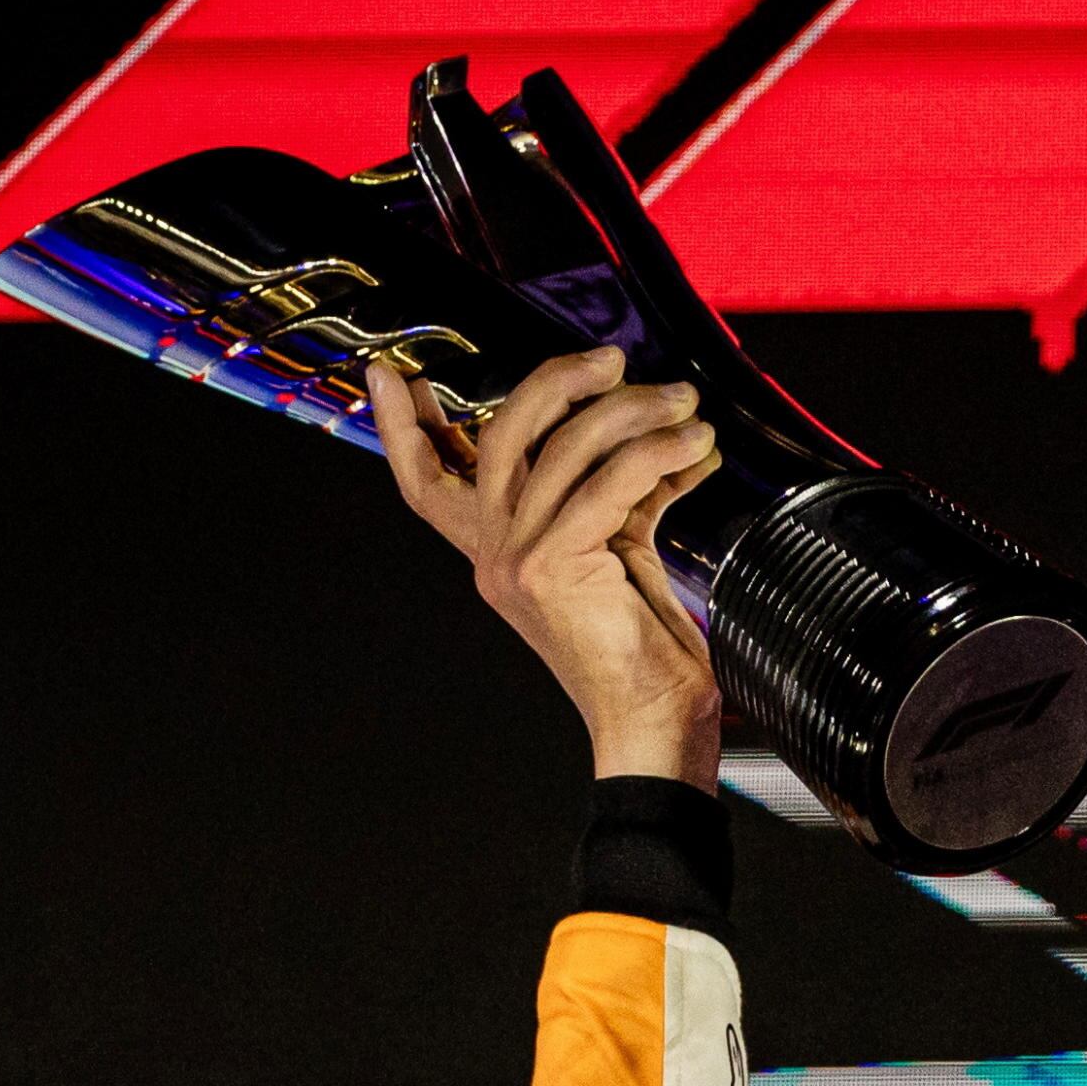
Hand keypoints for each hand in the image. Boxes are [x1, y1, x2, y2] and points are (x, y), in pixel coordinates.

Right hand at [372, 348, 722, 785]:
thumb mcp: (620, 552)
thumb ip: (616, 493)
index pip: (428, 482)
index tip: (391, 374)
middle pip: (499, 435)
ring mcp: (516, 560)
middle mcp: (494, 555)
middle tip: (612, 360)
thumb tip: (652, 432)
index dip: (402, 426)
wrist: (655, 725)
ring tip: (684, 404)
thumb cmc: (645, 653)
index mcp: (497, 553)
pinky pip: (609, 478)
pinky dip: (659, 451)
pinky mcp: (552, 565)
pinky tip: (695, 446)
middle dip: (555, 381)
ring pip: (562, 446)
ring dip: (633, 411)